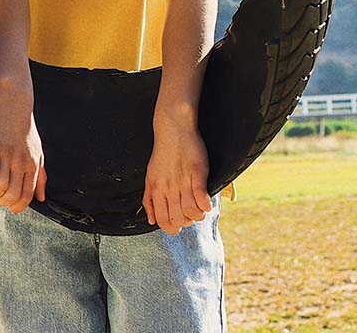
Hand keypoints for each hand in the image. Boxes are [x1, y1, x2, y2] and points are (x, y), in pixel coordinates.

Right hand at [0, 85, 46, 212]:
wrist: (14, 103)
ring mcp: (6, 154)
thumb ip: (40, 176)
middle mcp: (21, 161)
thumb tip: (42, 198)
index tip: (9, 206)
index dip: (17, 207)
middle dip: (3, 202)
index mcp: (33, 164)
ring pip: (0, 186)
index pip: (27, 196)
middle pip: (13, 194)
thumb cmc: (25, 130)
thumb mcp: (38, 152)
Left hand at [142, 110, 211, 234]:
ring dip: (199, 215)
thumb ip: (149, 199)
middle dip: (187, 222)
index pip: (163, 220)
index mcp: (156, 189)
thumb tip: (151, 221)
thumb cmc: (163, 152)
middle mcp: (168, 187)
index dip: (172, 228)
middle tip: (192, 214)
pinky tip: (207, 202)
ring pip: (191, 211)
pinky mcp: (197, 172)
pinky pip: (201, 197)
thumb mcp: (150, 176)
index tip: (179, 224)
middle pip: (178, 219)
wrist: (173, 127)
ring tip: (201, 208)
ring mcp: (183, 180)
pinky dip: (206, 205)